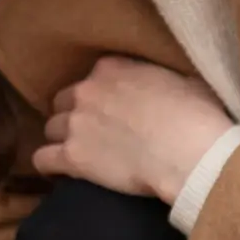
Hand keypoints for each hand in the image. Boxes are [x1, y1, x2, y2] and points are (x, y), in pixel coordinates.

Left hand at [32, 55, 238, 203]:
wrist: (189, 151)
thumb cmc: (197, 114)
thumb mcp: (184, 80)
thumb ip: (160, 78)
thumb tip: (167, 86)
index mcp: (112, 68)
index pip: (93, 77)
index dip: (100, 94)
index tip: (111, 107)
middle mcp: (86, 90)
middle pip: (64, 101)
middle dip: (75, 114)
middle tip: (93, 132)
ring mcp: (76, 124)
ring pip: (51, 128)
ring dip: (62, 138)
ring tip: (78, 153)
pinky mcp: (72, 157)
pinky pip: (42, 159)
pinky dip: (48, 165)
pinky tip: (57, 172)